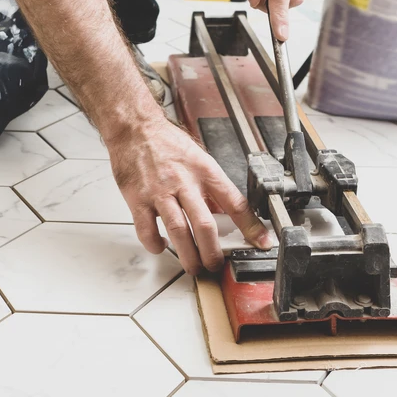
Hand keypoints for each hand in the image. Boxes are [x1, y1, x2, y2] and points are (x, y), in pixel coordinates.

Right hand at [108, 116, 275, 274]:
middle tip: (215, 266)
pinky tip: (161, 247)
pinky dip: (155, 244)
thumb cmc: (166, 142)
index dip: (251, 226)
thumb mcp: (198, 159)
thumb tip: (223, 213)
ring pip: (178, 231)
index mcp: (205, 172)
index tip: (262, 242)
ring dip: (188, 255)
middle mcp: (184, 182)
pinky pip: (147, 229)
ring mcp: (160, 192)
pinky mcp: (137, 198)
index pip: (235, 203)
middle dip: (213, 253)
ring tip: (193, 267)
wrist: (135, 128)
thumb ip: (210, 187)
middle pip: (205, 225)